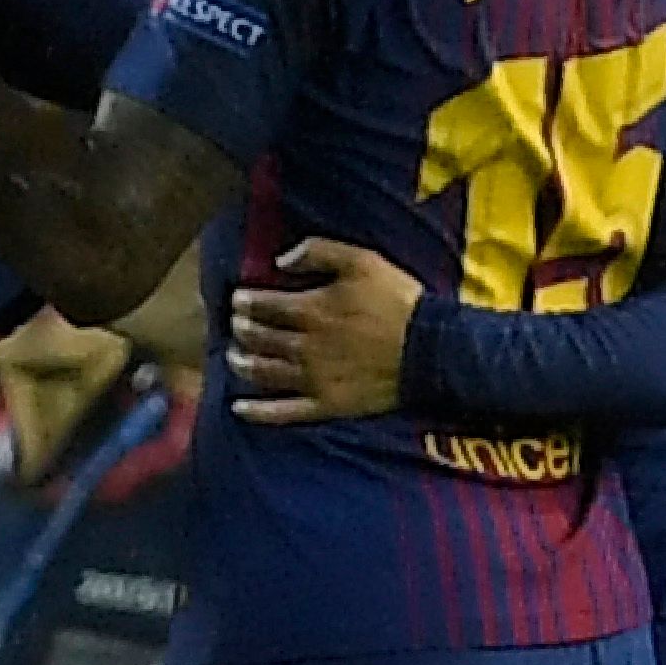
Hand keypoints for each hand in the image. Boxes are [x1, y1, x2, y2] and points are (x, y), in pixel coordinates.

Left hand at [225, 234, 423, 423]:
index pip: (262, 305)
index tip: (238, 299)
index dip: (244, 301)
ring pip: (262, 372)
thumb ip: (318, 252)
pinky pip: (282, 412)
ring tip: (233, 355)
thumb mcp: (363, 261)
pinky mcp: (325, 405)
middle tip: (236, 324)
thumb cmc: (398, 302)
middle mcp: (303, 346)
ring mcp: (312, 379)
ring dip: (241, 363)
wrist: (432, 349)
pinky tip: (239, 407)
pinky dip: (257, 411)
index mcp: (310, 310)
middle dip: (241, 329)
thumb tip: (280, 260)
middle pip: (258, 338)